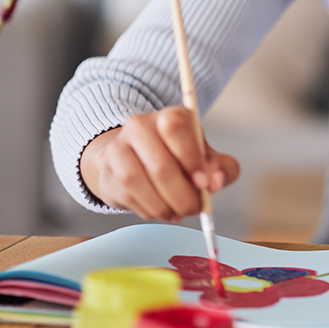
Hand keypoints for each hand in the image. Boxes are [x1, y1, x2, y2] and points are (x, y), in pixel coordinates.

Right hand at [80, 107, 239, 219]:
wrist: (137, 156)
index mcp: (170, 115)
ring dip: (163, 206)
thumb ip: (221, 168)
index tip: (203, 183)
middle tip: (194, 208)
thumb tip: (215, 182)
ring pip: (138, 183)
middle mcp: (140, 126)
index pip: (176, 128)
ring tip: (178, 211)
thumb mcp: (206, 156)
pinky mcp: (107, 171)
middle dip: (182, 195)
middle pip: (160, 165)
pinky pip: (127, 196)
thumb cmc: (179, 156)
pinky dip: (149, 210)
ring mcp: (118, 148)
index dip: (191, 159)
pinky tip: (161, 209)